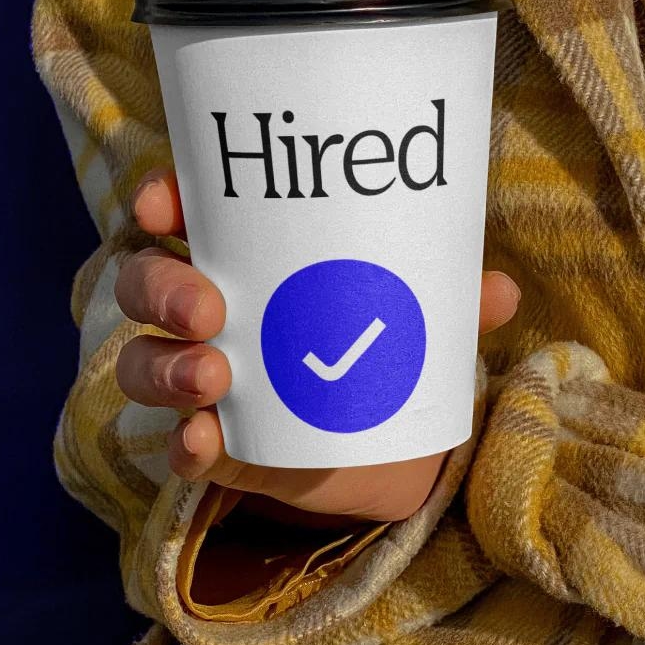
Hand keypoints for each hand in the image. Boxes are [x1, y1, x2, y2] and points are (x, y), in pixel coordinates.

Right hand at [115, 167, 519, 523]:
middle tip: (208, 306)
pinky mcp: (215, 443)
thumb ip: (452, 300)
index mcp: (248, 258)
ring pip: (144, 362)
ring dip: (167, 366)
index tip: (163, 204)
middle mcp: (208, 312)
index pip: (183, 214)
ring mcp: (203, 378)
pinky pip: (178, 443)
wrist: (389, 439)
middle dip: (164, 287)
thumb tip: (500, 289)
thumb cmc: (386, 340)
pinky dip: (184, 443)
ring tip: (214, 375)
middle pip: (146, 283)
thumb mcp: (419, 312)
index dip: (162, 200)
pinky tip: (201, 440)